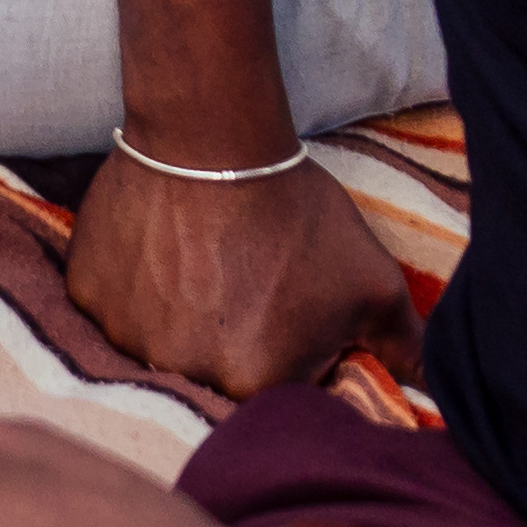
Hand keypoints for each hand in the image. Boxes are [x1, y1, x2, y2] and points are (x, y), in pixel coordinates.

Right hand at [65, 149, 423, 398]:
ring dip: (174, 314)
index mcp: (255, 384)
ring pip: (154, 340)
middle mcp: (183, 371)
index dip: (281, 350)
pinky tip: (158, 248)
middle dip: (226, 337)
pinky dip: (130, 285)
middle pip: (208, 370)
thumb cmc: (298, 213)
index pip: (269, 390)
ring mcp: (126, 333)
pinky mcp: (87, 291)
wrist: (213, 135)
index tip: (280, 305)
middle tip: (238, 278)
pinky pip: (110, 305)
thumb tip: (438, 391)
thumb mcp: (372, 283)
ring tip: (196, 260)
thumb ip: (407, 348)